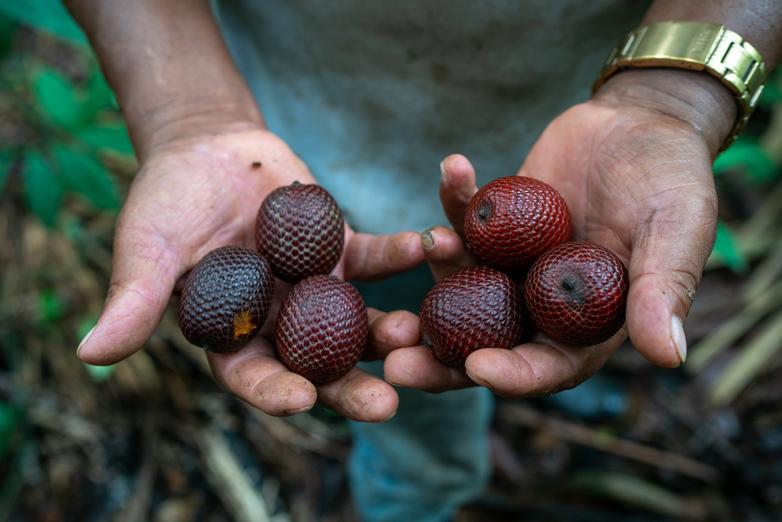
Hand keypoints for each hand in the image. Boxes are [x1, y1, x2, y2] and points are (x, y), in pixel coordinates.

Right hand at [77, 126, 423, 420]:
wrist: (207, 148)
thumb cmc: (167, 201)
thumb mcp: (148, 248)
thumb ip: (133, 299)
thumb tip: (90, 355)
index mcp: (232, 335)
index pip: (254, 376)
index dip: (275, 392)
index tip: (302, 402)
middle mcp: (281, 322)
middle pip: (318, 364)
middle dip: (351, 386)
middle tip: (388, 406)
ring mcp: (317, 288)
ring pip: (356, 320)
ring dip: (387, 328)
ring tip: (413, 330)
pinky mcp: (343, 249)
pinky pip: (376, 256)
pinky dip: (399, 253)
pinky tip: (425, 246)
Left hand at [386, 70, 730, 395]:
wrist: (642, 126)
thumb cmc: (672, 182)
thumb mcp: (676, 231)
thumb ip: (664, 289)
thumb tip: (669, 356)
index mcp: (586, 325)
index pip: (546, 366)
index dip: (512, 374)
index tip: (476, 368)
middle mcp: (540, 304)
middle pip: (486, 343)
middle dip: (440, 357)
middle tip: (394, 364)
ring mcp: (511, 265)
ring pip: (463, 284)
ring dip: (438, 269)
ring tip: (429, 241)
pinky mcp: (493, 225)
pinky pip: (466, 220)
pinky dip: (455, 200)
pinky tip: (452, 168)